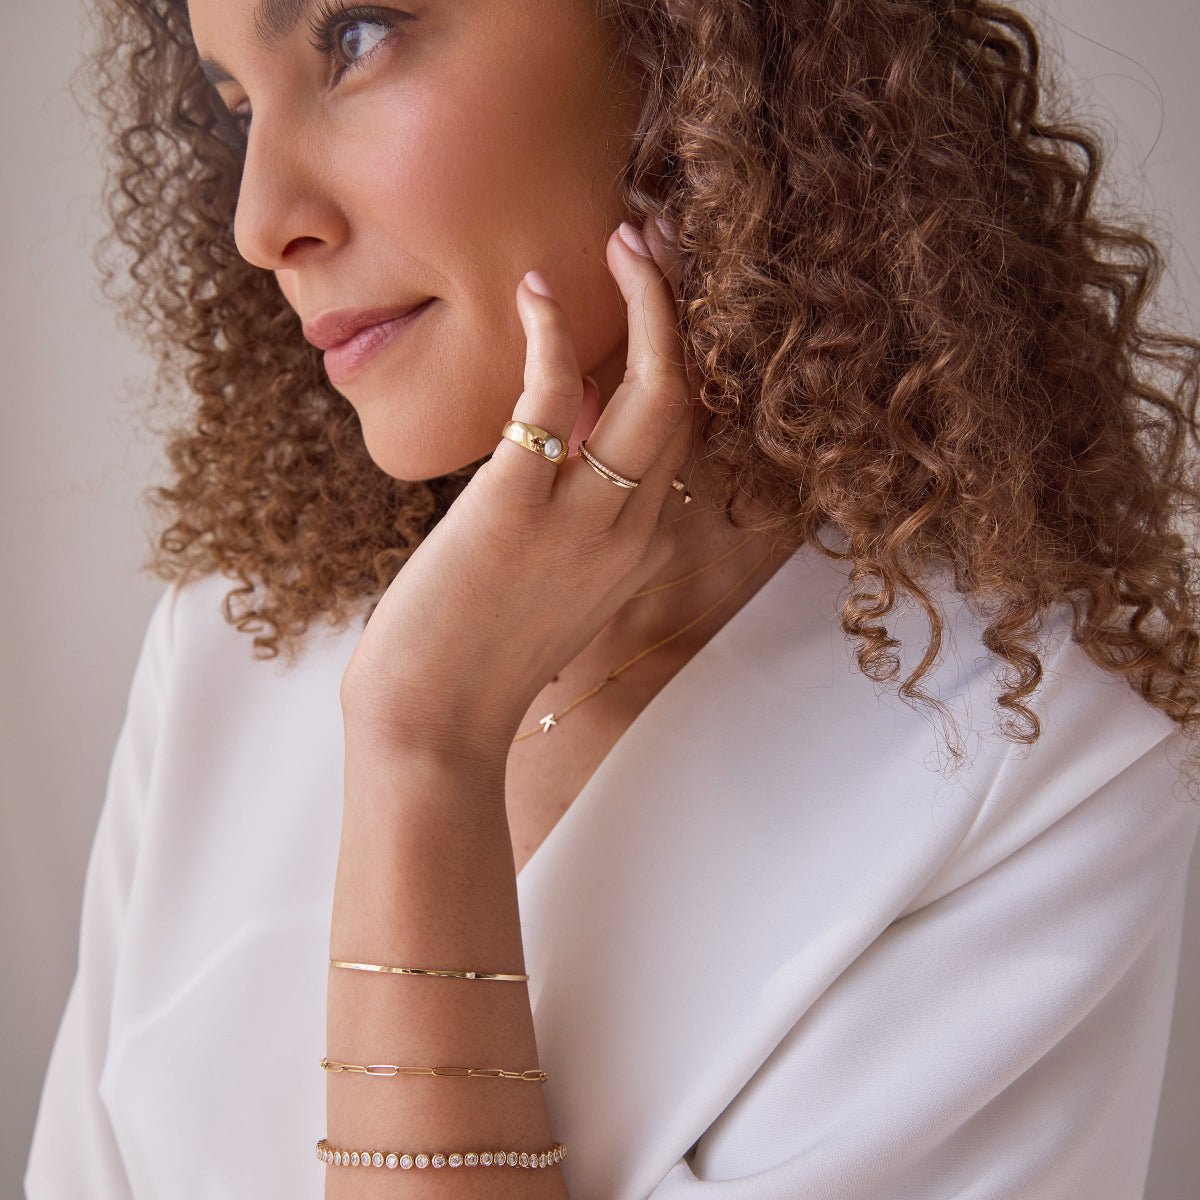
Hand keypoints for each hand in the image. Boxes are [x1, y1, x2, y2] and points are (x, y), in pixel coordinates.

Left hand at [339, 220, 693, 765]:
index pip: (682, 436)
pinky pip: (553, 399)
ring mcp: (581, 525)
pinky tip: (537, 289)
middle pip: (687, 399)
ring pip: (653, 392)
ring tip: (625, 236)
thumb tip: (568, 408)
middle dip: (680, 309)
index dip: (680, 353)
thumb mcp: (543, 577)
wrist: (431, 728)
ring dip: (648, 303)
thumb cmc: (473, 655)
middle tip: (656, 236)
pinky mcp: (514, 511)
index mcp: (638, 550)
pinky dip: (552, 333)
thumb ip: (568, 498)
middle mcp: (630, 534)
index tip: (659, 293)